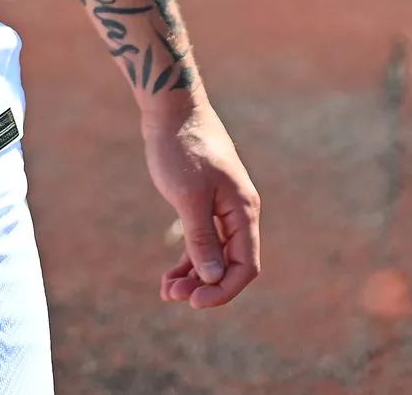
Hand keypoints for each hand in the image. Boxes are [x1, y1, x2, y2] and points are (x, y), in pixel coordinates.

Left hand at [143, 98, 261, 308]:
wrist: (171, 109)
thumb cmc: (182, 148)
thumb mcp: (188, 197)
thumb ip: (202, 239)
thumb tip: (214, 278)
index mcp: (243, 211)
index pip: (245, 266)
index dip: (224, 290)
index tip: (194, 302)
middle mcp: (238, 212)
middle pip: (230, 264)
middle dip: (204, 285)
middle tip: (171, 295)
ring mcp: (221, 207)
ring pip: (214, 254)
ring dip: (194, 276)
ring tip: (166, 291)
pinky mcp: (203, 202)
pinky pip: (203, 240)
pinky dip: (188, 259)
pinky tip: (170, 273)